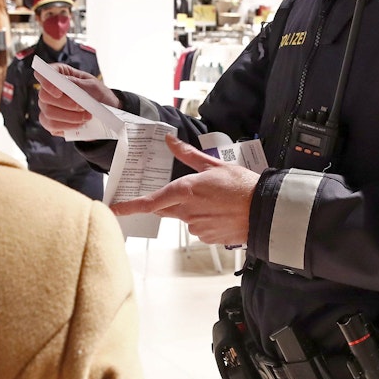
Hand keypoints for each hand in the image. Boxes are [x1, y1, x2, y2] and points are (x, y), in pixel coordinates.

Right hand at [33, 63, 119, 135]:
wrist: (105, 114)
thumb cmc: (97, 95)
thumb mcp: (93, 86)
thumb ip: (78, 84)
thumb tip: (64, 82)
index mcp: (59, 74)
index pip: (42, 74)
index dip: (46, 82)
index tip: (58, 92)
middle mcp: (49, 90)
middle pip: (44, 96)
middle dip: (65, 103)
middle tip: (83, 107)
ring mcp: (47, 107)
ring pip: (48, 113)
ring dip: (70, 117)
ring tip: (86, 117)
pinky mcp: (50, 123)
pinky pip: (52, 126)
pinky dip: (68, 126)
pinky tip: (80, 124)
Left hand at [109, 135, 258, 246]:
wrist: (265, 211)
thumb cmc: (242, 185)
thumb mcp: (215, 165)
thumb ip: (188, 155)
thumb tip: (170, 140)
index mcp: (186, 191)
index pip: (151, 201)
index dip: (130, 206)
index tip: (113, 209)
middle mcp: (187, 211)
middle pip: (166, 208)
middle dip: (170, 202)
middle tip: (193, 193)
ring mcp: (197, 227)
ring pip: (185, 217)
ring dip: (193, 209)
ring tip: (218, 200)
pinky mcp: (207, 237)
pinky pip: (199, 227)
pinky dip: (206, 219)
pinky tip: (222, 213)